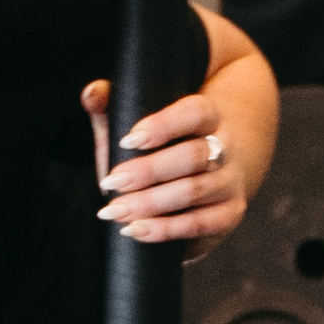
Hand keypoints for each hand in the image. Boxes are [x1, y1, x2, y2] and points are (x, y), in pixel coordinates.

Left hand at [88, 63, 255, 250]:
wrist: (218, 167)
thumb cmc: (169, 142)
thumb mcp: (143, 120)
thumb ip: (116, 104)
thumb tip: (92, 93)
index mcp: (210, 116)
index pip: (195, 112)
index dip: (163, 126)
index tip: (126, 141)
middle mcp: (227, 148)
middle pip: (193, 156)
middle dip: (148, 172)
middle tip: (110, 183)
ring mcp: (230, 183)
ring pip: (194, 192)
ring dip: (149, 204)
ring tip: (114, 211)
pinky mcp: (228, 214)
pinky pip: (199, 225)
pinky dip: (165, 230)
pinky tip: (135, 230)